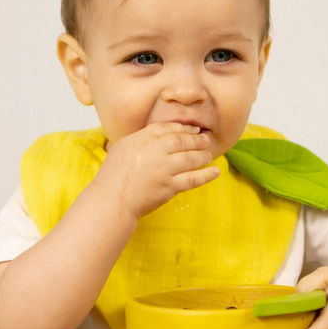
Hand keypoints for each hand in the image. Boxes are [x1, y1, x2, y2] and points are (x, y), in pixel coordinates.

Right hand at [93, 122, 219, 219]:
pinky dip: (206, 175)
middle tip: (206, 139)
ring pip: (190, 158)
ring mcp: (164, 169)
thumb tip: (160, 137)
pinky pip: (192, 179)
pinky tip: (215, 172)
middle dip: (197, 139)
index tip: (193, 130)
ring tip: (209, 155)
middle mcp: (155, 151)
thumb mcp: (123, 147)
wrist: (112, 199)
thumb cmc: (113, 175)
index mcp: (142, 139)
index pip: (168, 129)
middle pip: (182, 141)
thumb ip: (142, 139)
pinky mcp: (169, 187)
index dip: (183, 129)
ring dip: (202, 155)